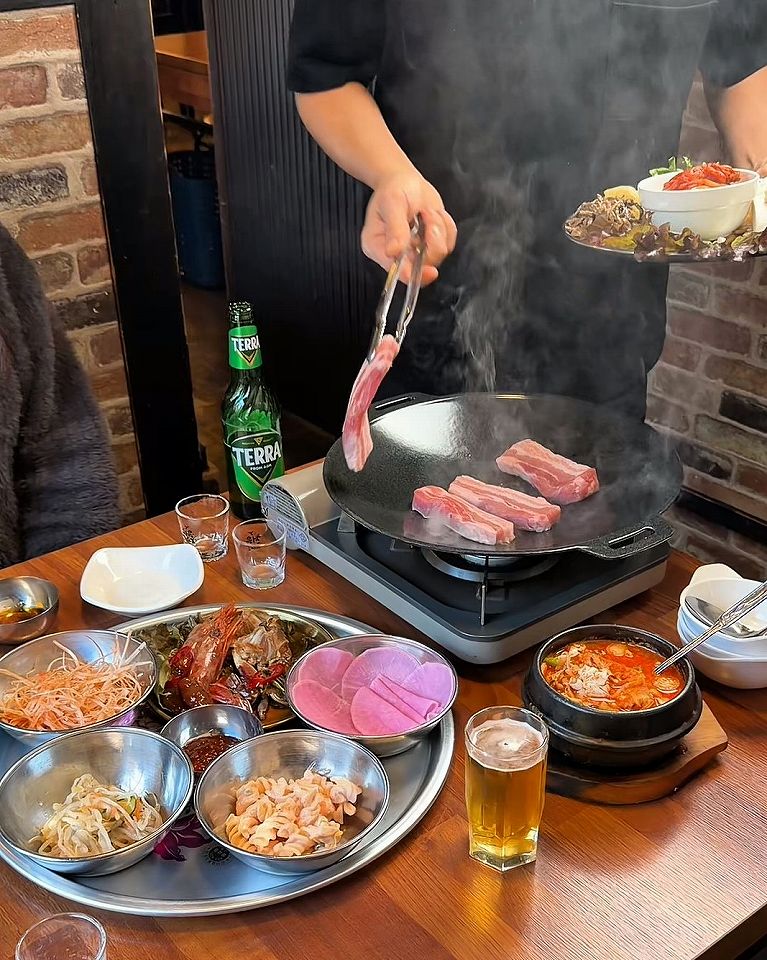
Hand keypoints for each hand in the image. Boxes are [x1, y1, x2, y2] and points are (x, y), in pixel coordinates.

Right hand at [361, 170, 456, 284]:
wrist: (405, 179)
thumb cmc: (394, 188)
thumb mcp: (392, 203)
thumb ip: (395, 228)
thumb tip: (393, 252)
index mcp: (377, 247)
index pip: (397, 272)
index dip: (414, 275)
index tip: (430, 271)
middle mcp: (396, 255)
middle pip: (422, 265)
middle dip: (431, 239)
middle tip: (425, 214)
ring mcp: (415, 252)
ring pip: (439, 253)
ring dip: (439, 228)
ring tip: (427, 211)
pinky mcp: (430, 246)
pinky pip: (448, 243)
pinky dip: (446, 227)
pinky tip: (433, 214)